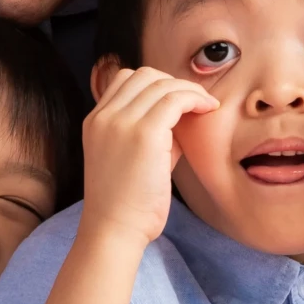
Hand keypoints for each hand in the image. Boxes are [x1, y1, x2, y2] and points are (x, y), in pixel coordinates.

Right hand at [81, 66, 217, 248]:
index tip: (178, 101)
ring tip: (206, 106)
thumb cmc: (127, 202)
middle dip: (174, 83)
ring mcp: (121, 122)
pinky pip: (175, 99)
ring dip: (189, 90)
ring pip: (162, 83)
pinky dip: (196, 98)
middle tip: (196, 102)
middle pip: (144, 75)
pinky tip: (208, 110)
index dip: (156, 84)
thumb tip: (182, 114)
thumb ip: (150, 131)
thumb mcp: (131, 157)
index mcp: (95, 120)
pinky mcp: (144, 133)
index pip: (126, 79)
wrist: (115, 229)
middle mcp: (104, 116)